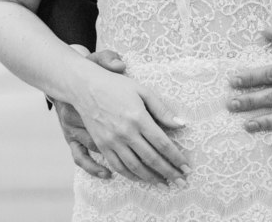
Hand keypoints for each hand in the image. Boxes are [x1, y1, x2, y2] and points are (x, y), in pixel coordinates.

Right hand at [66, 47, 190, 184]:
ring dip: (152, 178)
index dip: (177, 158)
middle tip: (182, 182)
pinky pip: (118, 167)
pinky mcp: (102, 146)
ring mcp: (112, 141)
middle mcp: (125, 132)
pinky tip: (142, 179)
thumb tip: (182, 124)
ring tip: (165, 184)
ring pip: (135, 167)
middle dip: (169, 172)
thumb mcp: (142, 91)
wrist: (85, 87)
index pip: (163, 144)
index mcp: (138, 117)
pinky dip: (132, 176)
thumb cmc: (116, 86)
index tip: (187, 167)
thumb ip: (162, 109)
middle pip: (152, 159)